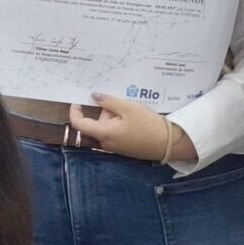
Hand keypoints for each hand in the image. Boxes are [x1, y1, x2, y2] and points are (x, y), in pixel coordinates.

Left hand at [67, 96, 195, 164]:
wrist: (168, 143)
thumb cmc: (148, 125)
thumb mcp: (129, 107)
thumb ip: (109, 101)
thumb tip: (95, 96)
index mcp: (104, 133)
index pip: (79, 124)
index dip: (75, 112)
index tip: (77, 102)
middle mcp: (106, 143)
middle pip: (97, 123)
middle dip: (106, 111)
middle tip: (121, 102)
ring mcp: (115, 146)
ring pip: (107, 126)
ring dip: (115, 116)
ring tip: (133, 110)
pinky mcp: (123, 147)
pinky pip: (115, 132)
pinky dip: (121, 123)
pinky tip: (135, 118)